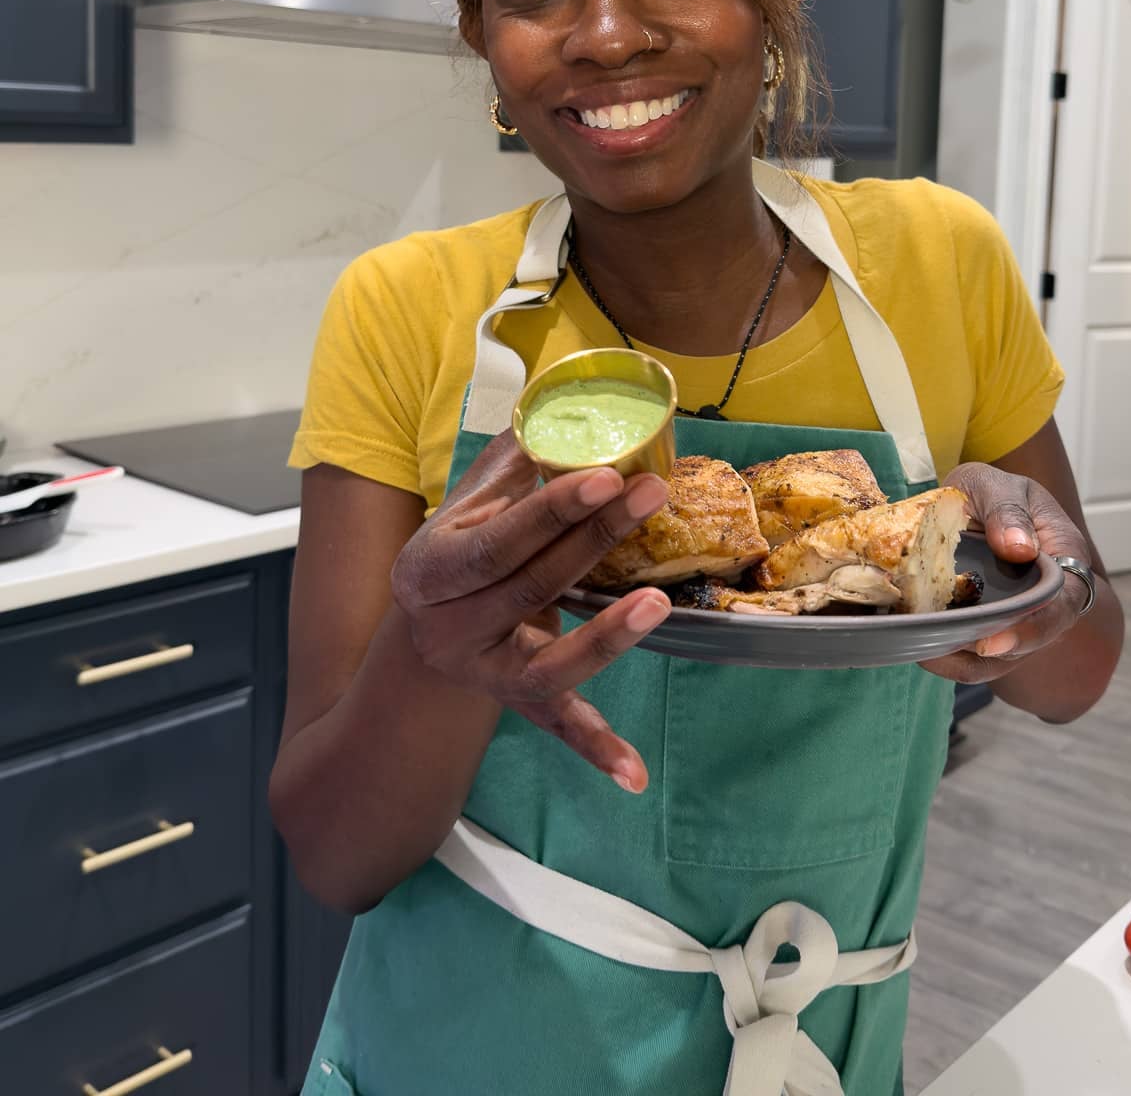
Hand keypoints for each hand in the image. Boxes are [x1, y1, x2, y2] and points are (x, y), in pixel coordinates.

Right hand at [391, 431, 671, 791]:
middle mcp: (449, 628)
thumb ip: (510, 464)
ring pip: (547, 661)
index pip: (497, 540)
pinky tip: (635, 774)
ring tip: (658, 602)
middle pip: (532, 586)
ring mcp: (483, 673)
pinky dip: (596, 750)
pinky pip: (558, 727)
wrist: (421, 636)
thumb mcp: (464, 506)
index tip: (605, 473)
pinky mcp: (517, 705)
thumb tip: (563, 408)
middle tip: (653, 492)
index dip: (552, 509)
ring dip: (606, 635)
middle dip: (596, 538)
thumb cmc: (457, 551)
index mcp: (430, 568)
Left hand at [920, 461, 1091, 683]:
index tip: (993, 640)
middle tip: (947, 646)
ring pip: (998, 657)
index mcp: (1063, 559)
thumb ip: (1008, 511)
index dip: (1032, 628)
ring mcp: (1018, 618)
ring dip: (963, 657)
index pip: (1061, 604)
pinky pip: (973, 657)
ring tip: (925, 647)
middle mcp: (1047, 599)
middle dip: (990, 650)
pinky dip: (948, 656)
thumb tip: (1019, 548)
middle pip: (1030, 641)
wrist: (972, 505)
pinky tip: (920, 644)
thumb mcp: (997, 486)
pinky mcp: (988, 629)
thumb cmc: (992, 494)